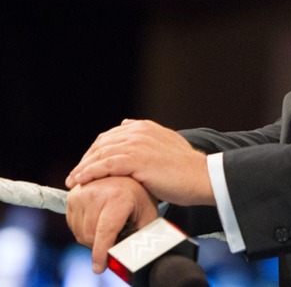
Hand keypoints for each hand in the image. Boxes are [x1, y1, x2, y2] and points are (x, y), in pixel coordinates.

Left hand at [65, 119, 214, 205]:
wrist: (201, 177)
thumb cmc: (186, 168)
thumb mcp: (167, 144)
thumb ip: (147, 137)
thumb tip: (126, 125)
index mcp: (145, 127)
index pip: (110, 136)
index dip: (96, 151)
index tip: (88, 165)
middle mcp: (139, 131)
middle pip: (102, 144)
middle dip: (86, 159)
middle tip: (76, 175)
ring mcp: (137, 144)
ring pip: (100, 154)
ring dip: (83, 167)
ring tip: (73, 180)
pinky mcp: (136, 159)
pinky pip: (105, 165)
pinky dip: (90, 173)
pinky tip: (80, 181)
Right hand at [66, 177, 157, 272]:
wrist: (129, 172)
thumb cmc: (142, 197)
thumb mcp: (147, 216)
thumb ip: (139, 238)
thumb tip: (132, 258)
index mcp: (118, 197)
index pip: (105, 231)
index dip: (101, 252)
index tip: (99, 267)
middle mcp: (96, 193)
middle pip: (90, 236)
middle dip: (102, 245)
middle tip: (117, 238)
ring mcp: (82, 193)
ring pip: (80, 233)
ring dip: (93, 238)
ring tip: (110, 225)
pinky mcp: (72, 195)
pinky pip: (73, 225)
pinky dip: (85, 229)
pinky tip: (99, 220)